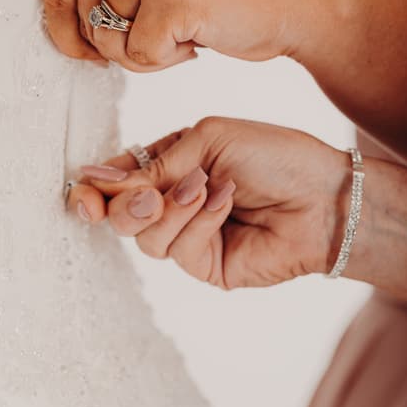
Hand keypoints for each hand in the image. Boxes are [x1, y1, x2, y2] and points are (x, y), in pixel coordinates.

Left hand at [45, 0, 302, 70]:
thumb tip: (56, 30)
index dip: (64, 28)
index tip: (89, 50)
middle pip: (81, 18)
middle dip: (113, 46)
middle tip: (157, 38)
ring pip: (107, 41)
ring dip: (142, 56)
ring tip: (180, 35)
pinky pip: (140, 56)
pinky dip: (166, 62)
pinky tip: (196, 41)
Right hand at [72, 118, 350, 287]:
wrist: (323, 194)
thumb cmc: (274, 156)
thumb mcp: (207, 141)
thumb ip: (153, 166)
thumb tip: (93, 179)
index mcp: (170, 168)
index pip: (117, 183)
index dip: (93, 190)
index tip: (83, 190)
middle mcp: (174, 204)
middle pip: (121, 217)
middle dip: (127, 205)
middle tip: (149, 194)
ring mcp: (189, 238)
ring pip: (145, 238)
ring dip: (173, 209)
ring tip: (206, 187)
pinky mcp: (206, 266)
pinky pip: (177, 251)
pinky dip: (198, 222)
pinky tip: (225, 202)